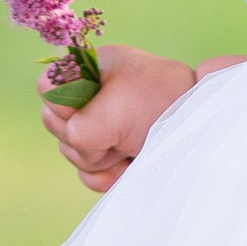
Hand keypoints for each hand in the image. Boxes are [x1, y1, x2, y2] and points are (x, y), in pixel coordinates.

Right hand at [43, 42, 198, 193]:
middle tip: (121, 129)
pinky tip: (129, 165)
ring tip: (133, 144)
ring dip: (101, 156)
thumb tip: (74, 140)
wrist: (200, 132)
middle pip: (53, 123)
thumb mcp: (118, 106)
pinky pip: (86, 175)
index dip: (66, 103)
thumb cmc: (163, 106)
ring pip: (70, 152)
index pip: (47, 88)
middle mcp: (90, 96)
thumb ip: (81, 124)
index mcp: (91, 69)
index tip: (99, 105)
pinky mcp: (107, 157)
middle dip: (85, 135)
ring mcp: (97, 128)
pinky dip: (107, 176)